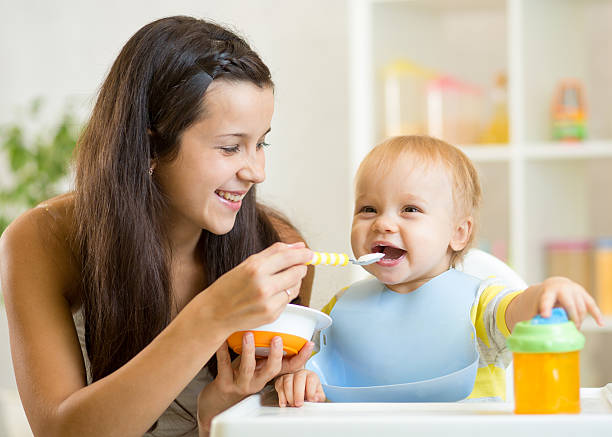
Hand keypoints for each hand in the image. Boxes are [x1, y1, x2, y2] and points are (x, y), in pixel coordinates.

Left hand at [196, 332, 314, 430]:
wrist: (219, 399)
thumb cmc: (240, 376)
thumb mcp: (258, 365)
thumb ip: (266, 351)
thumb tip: (277, 324)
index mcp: (268, 374)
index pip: (290, 367)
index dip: (302, 357)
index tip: (309, 344)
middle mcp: (257, 380)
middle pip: (272, 370)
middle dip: (276, 355)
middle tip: (278, 339)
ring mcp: (241, 383)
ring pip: (247, 368)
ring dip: (249, 351)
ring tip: (249, 335)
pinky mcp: (224, 383)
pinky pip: (224, 365)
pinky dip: (222, 351)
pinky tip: (223, 339)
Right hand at [197, 242, 312, 335]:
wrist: (215, 312)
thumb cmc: (230, 286)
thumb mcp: (248, 263)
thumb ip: (274, 252)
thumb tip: (299, 246)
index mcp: (255, 268)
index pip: (289, 257)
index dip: (303, 254)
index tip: (310, 253)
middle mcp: (263, 285)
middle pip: (297, 272)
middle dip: (300, 268)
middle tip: (296, 266)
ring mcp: (268, 302)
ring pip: (295, 287)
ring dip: (293, 281)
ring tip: (279, 280)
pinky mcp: (272, 315)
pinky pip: (288, 300)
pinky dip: (284, 295)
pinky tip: (271, 294)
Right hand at [274, 369, 325, 406]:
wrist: (300, 388)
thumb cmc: (309, 391)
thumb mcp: (317, 394)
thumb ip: (318, 397)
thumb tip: (316, 398)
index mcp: (311, 375)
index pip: (311, 380)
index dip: (310, 391)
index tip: (310, 400)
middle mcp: (300, 373)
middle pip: (299, 379)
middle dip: (298, 393)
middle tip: (299, 404)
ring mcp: (289, 375)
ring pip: (287, 382)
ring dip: (289, 395)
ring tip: (292, 405)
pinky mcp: (280, 380)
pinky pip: (279, 386)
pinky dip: (281, 396)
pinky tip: (284, 404)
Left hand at [508, 276, 602, 329]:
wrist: (555, 285)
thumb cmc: (545, 299)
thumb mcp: (537, 304)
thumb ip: (536, 316)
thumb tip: (530, 333)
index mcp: (548, 291)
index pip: (546, 299)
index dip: (546, 308)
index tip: (545, 316)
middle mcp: (563, 288)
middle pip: (569, 305)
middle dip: (570, 318)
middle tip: (570, 329)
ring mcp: (575, 290)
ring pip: (581, 307)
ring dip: (579, 320)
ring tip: (574, 328)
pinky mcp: (584, 294)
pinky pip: (591, 305)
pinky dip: (596, 315)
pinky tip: (600, 324)